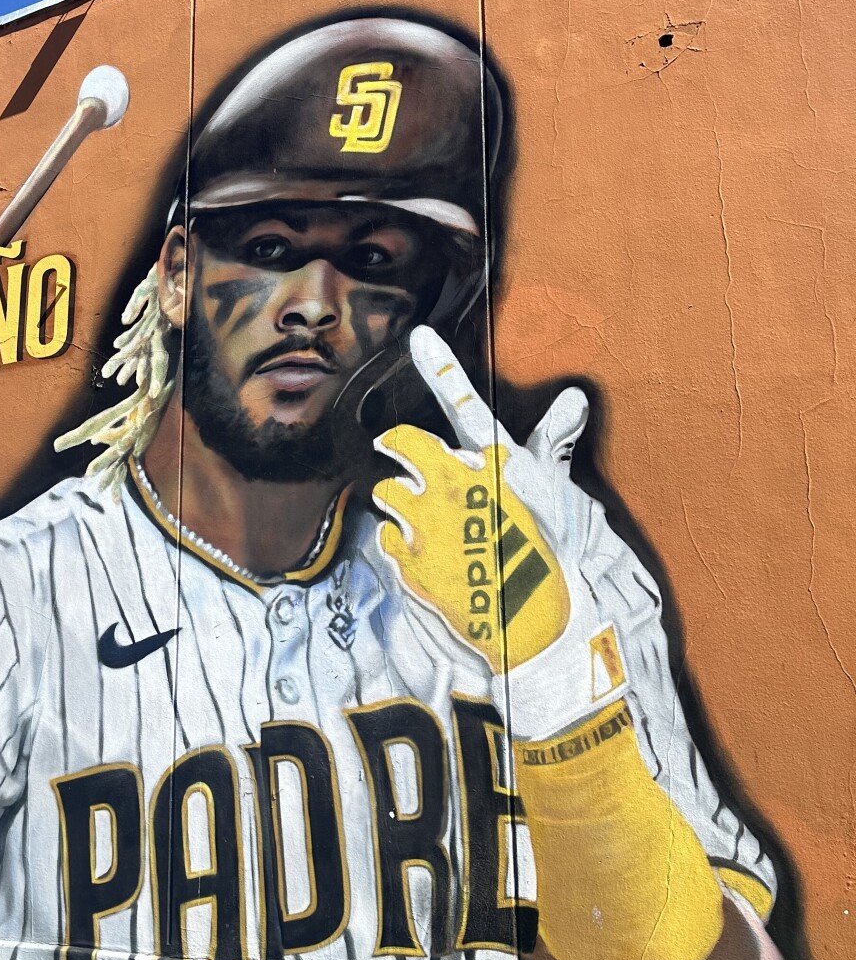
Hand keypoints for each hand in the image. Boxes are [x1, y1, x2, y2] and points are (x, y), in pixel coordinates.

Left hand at [372, 327, 614, 736]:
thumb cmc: (558, 557)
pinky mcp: (410, 562)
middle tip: (408, 470)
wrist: (543, 624)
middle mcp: (457, 483)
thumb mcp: (561, 496)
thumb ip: (552, 444)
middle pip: (405, 450)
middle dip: (401, 454)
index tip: (419, 335)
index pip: (464, 404)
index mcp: (495, 463)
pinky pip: (386, 540)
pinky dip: (397, 547)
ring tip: (430, 529)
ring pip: (389, 494)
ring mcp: (429, 522)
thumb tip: (574, 397)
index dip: (441, 366)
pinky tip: (424, 562)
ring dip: (400, 505)